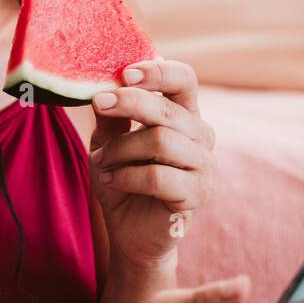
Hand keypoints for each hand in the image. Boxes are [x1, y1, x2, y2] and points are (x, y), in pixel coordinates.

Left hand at [89, 58, 215, 269]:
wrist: (128, 231)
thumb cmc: (122, 179)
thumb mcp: (108, 142)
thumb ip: (111, 116)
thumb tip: (101, 87)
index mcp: (184, 114)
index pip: (184, 79)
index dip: (158, 72)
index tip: (124, 73)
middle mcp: (201, 135)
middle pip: (168, 108)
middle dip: (128, 103)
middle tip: (99, 105)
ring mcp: (203, 165)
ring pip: (161, 141)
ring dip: (121, 149)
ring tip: (100, 161)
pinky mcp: (197, 194)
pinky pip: (159, 176)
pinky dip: (127, 176)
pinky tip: (111, 180)